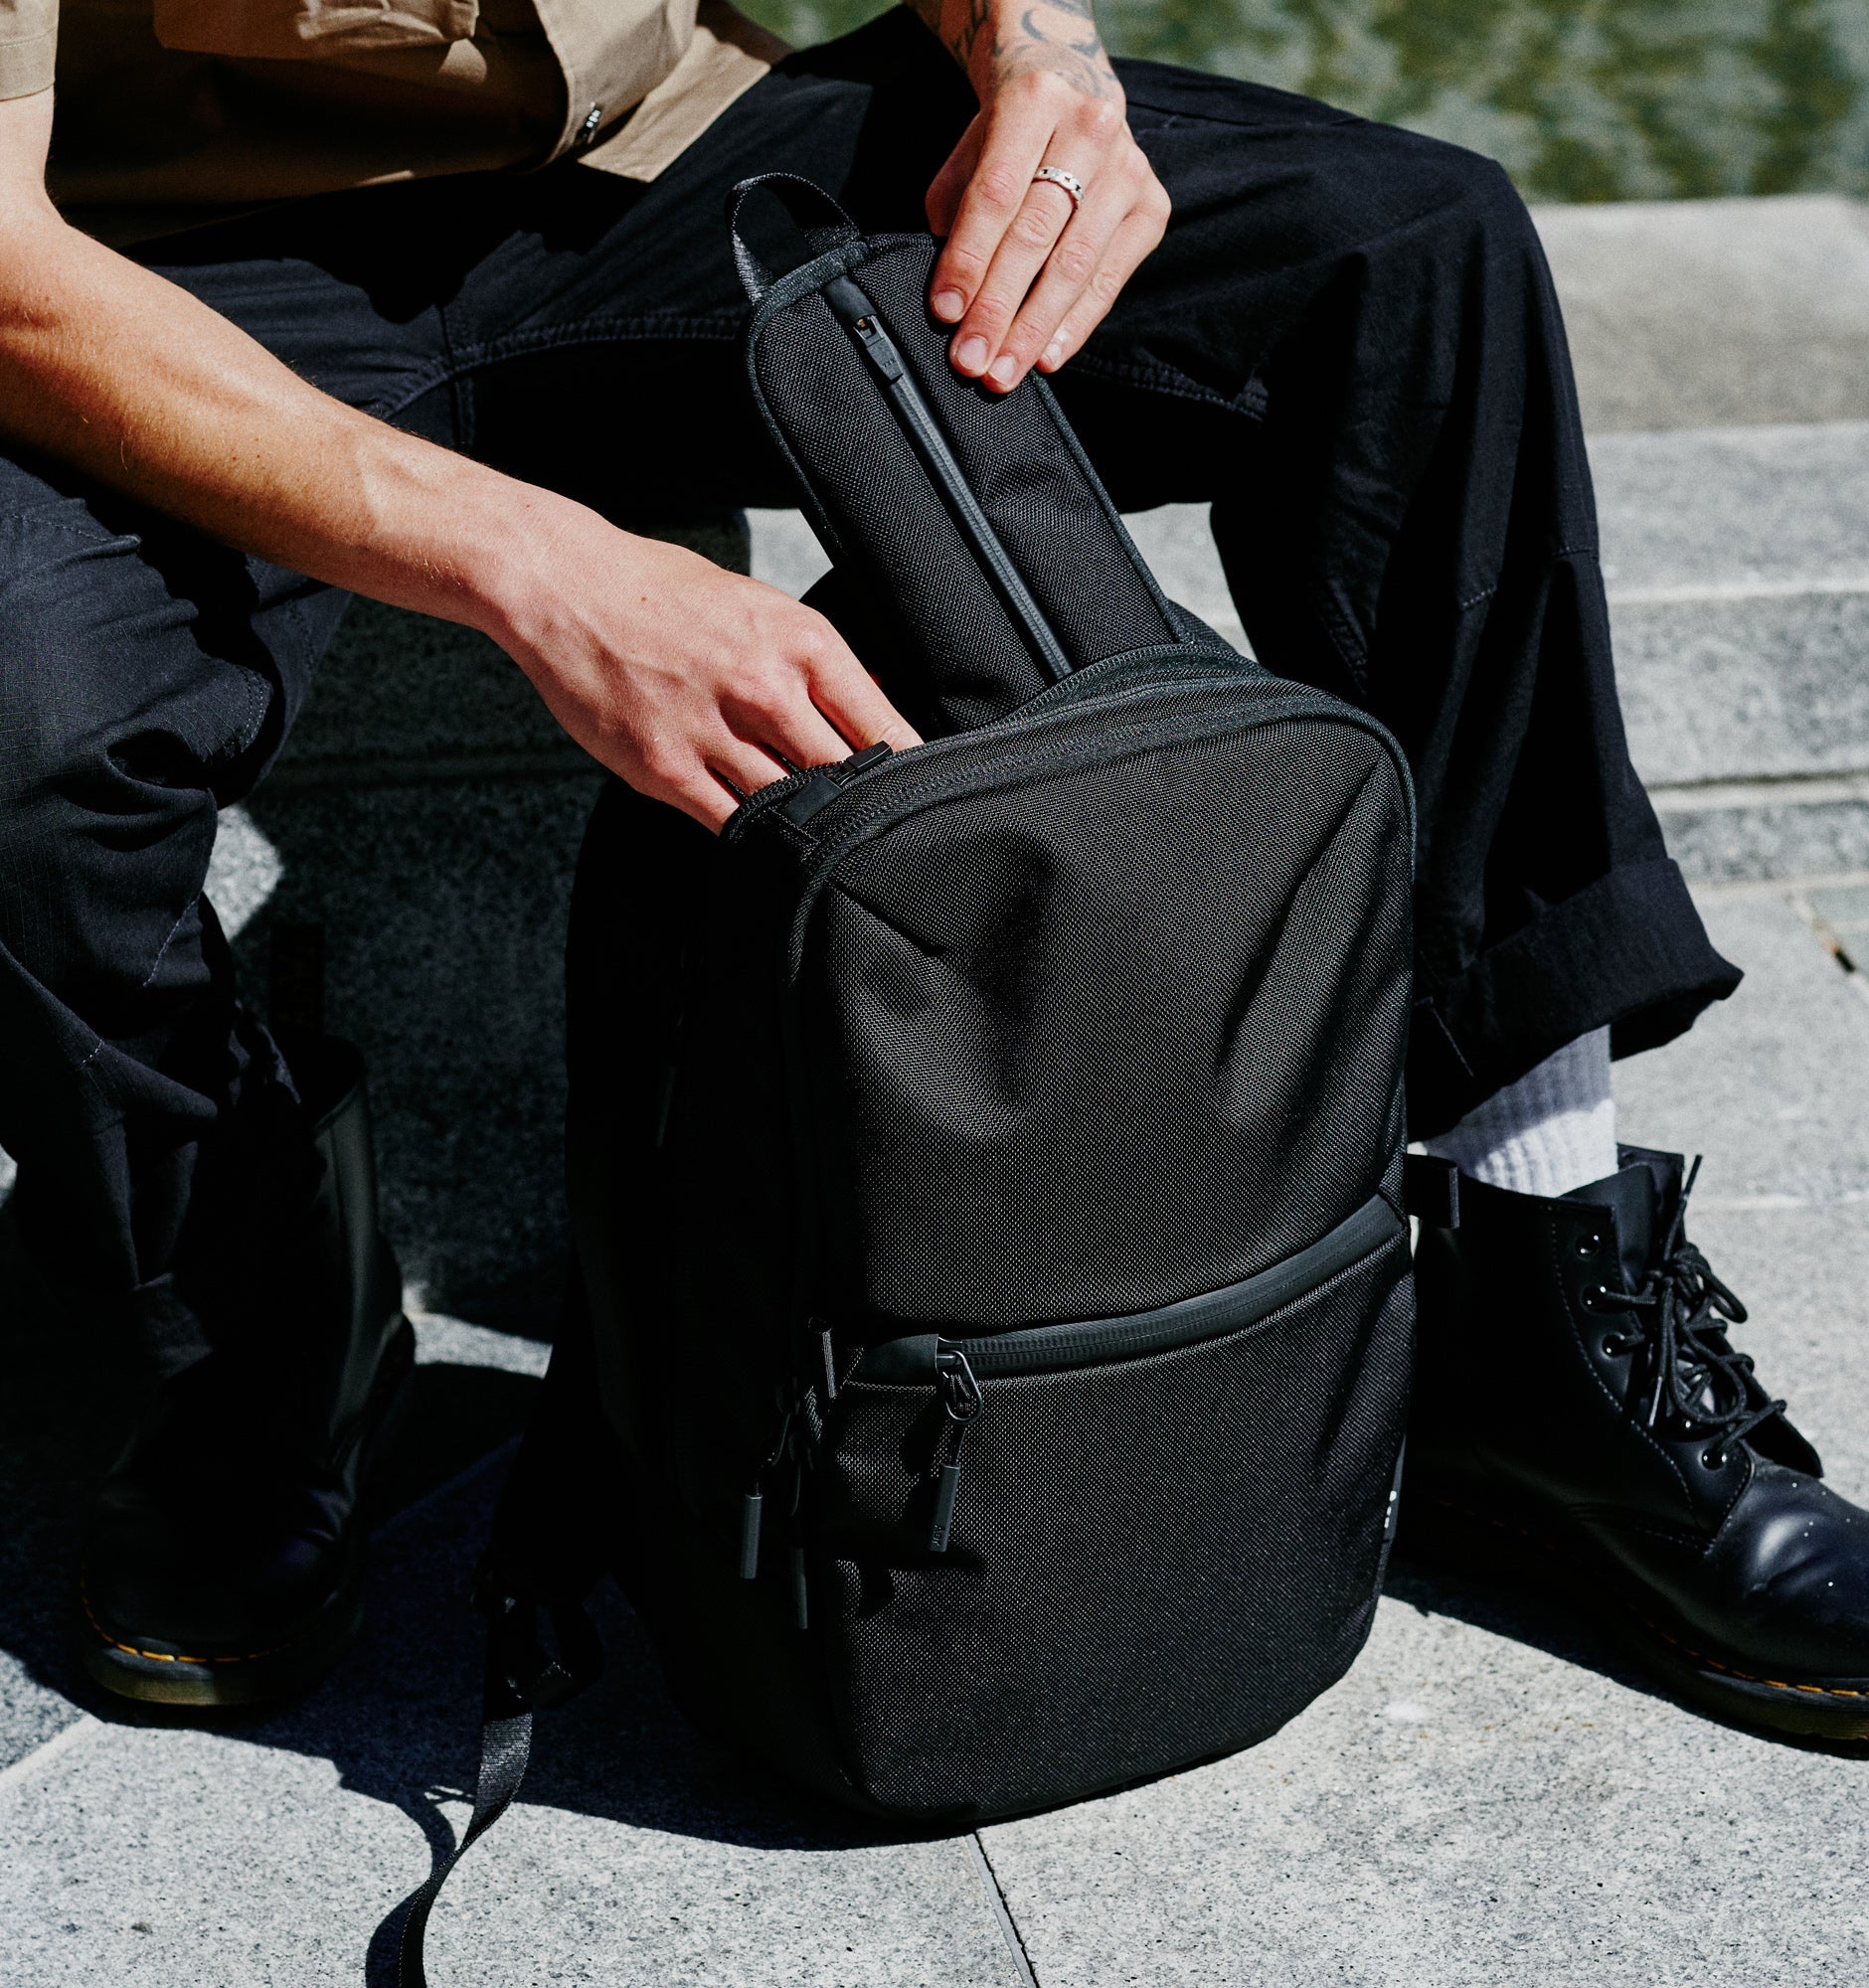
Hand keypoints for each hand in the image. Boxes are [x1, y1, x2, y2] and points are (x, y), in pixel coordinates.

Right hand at [496, 509, 919, 830]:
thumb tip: (873, 710)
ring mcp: (713, 732)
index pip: (883, 727)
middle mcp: (763, 688)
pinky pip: (730, 823)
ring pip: (791, 804)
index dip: (911, 770)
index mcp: (801, 642)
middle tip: (879, 829)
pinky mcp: (666, 769)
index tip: (924, 795)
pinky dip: (754, 836)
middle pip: (844, 775)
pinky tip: (767, 838)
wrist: (565, 587)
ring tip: (824, 838)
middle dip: (866, 804)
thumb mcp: (760, 607)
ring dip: (809, 822)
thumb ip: (815, 664)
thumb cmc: (661, 592)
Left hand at [913, 0, 1168, 392]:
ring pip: (1075, 264)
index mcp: (1035, 100)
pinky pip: (1109, 280)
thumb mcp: (970, 152)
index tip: (946, 313)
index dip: (969, 259)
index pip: (997, 194)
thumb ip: (954, 211)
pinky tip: (1047, 356)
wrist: (1071, 87)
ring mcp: (1129, 168)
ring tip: (1004, 371)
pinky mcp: (1152, 207)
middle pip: (1037, 234)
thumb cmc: (1009, 136)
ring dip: (1035, 328)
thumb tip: (951, 296)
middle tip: (971, 360)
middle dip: (999, 307)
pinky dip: (1075, 324)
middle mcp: (1091, 128)